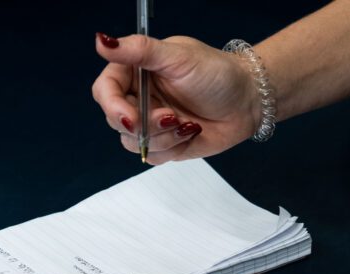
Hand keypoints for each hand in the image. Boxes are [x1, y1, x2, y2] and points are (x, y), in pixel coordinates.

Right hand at [93, 33, 259, 163]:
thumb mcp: (178, 56)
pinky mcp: (165, 144)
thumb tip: (101, 40)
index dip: (112, 106)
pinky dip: (172, 148)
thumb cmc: (217, 73)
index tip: (130, 115)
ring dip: (161, 137)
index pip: (105, 91)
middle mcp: (139, 98)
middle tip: (171, 117)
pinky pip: (152, 156)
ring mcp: (151, 123)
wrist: (248, 101)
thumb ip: (139, 50)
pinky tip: (192, 132)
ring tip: (187, 124)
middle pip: (115, 120)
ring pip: (133, 143)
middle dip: (143, 124)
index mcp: (136, 72)